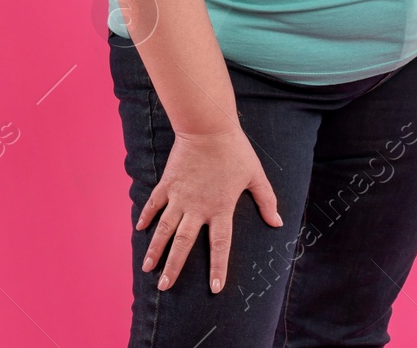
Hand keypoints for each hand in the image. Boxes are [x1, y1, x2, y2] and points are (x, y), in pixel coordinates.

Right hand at [137, 125, 283, 293]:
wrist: (208, 127)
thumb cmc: (235, 151)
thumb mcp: (256, 175)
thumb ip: (266, 200)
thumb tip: (277, 222)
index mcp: (220, 208)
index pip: (220, 245)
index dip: (218, 267)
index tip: (214, 288)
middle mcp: (197, 208)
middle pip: (184, 244)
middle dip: (173, 267)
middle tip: (164, 287)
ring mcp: (179, 196)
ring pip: (164, 229)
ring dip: (155, 249)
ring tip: (146, 268)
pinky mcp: (168, 183)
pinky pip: (154, 204)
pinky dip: (146, 216)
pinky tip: (139, 230)